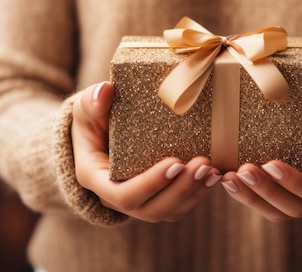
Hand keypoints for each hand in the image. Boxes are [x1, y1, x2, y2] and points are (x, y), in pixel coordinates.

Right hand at [71, 81, 222, 222]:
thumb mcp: (86, 107)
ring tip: (212, 170)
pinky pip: (177, 206)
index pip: (122, 195)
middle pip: (150, 208)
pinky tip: (215, 175)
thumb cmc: (92, 117)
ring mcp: (136, 201)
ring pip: (167, 211)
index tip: (175, 161)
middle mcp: (114, 197)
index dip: (150, 184)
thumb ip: (92, 101)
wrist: (97, 132)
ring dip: (193, 193)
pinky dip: (197, 194)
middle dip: (180, 189)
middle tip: (203, 164)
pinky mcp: (154, 199)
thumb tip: (105, 92)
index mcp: (95, 178)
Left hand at [220, 81, 301, 221]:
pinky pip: (266, 206)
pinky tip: (224, 179)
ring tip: (227, 179)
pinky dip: (246, 196)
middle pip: (295, 207)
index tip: (270, 164)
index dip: (295, 182)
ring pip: (278, 211)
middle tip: (243, 171)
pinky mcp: (288, 199)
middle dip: (267, 191)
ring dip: (250, 197)